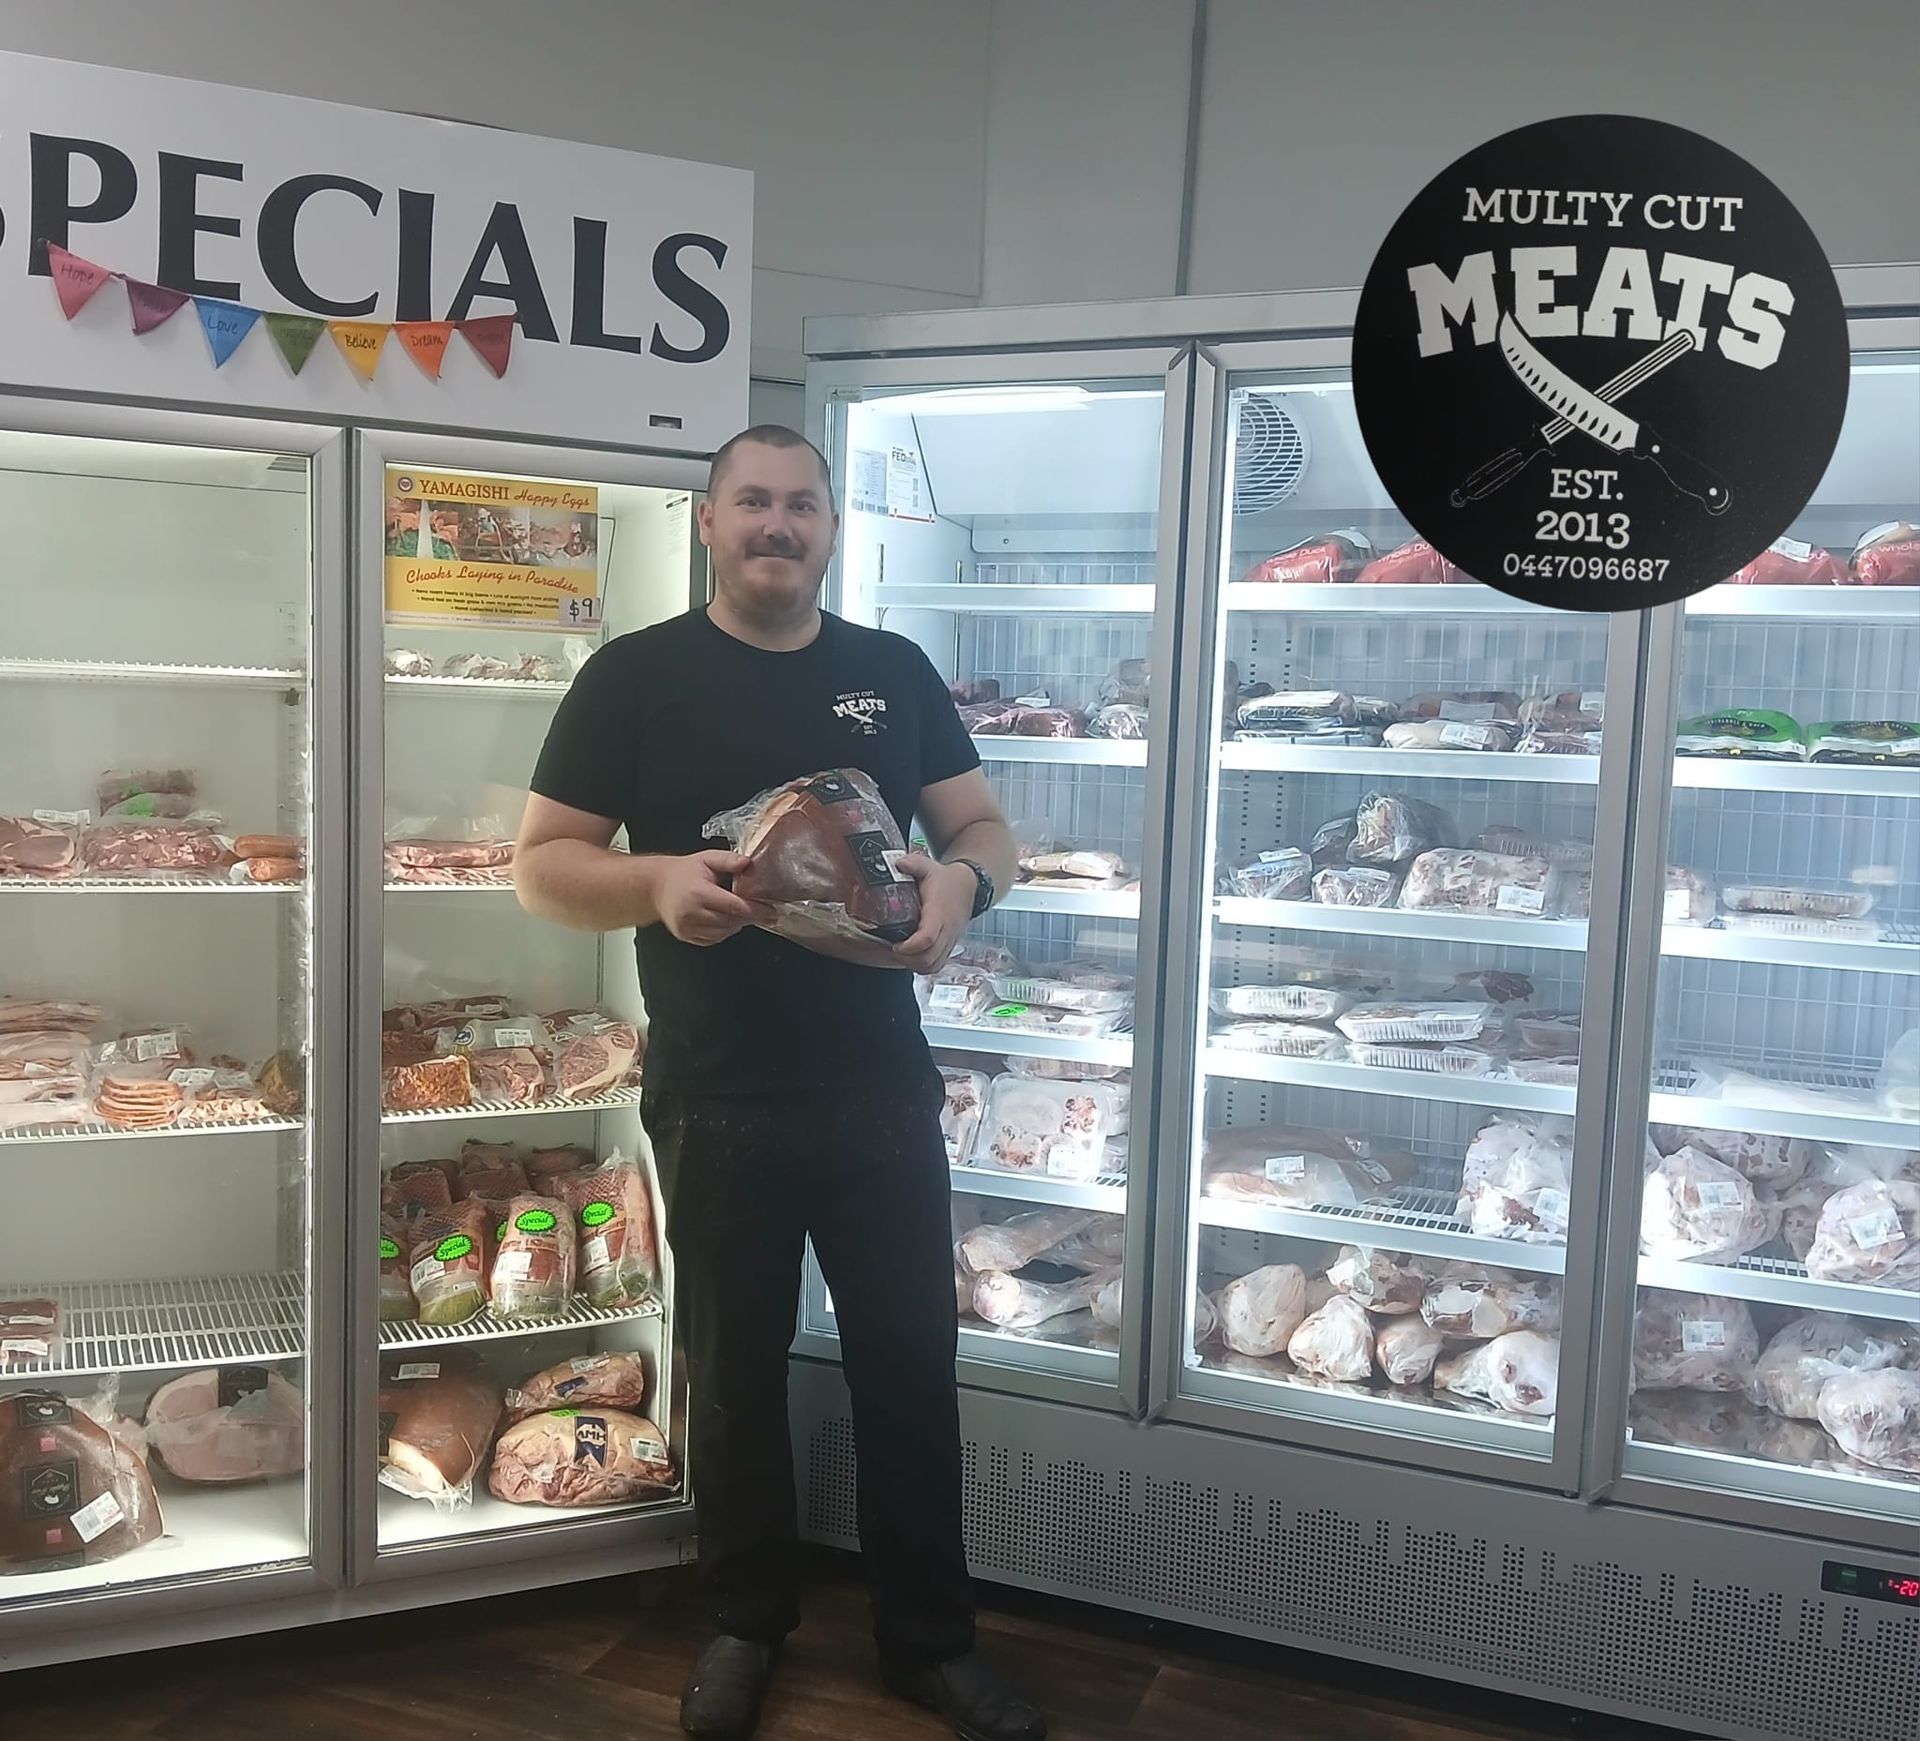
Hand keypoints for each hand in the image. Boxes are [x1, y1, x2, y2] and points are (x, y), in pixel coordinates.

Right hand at [649, 850, 755, 945]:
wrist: (656, 887)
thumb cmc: (682, 872)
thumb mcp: (706, 859)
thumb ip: (728, 860)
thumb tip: (748, 863)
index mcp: (698, 893)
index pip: (734, 906)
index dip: (755, 910)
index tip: (770, 911)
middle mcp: (691, 913)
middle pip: (730, 921)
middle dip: (748, 916)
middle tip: (761, 910)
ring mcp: (687, 928)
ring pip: (723, 933)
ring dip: (736, 924)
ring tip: (739, 911)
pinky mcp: (686, 936)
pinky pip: (713, 939)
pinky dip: (723, 931)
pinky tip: (724, 919)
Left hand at [891, 854, 976, 974]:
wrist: (969, 886)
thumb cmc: (946, 880)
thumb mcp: (929, 866)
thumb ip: (914, 864)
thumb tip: (896, 863)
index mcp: (939, 912)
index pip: (927, 937)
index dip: (910, 946)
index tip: (894, 944)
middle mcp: (947, 931)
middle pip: (929, 958)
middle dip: (907, 959)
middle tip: (891, 948)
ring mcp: (950, 941)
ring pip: (933, 966)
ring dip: (913, 964)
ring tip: (899, 953)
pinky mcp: (949, 947)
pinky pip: (937, 966)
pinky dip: (922, 966)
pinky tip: (910, 957)